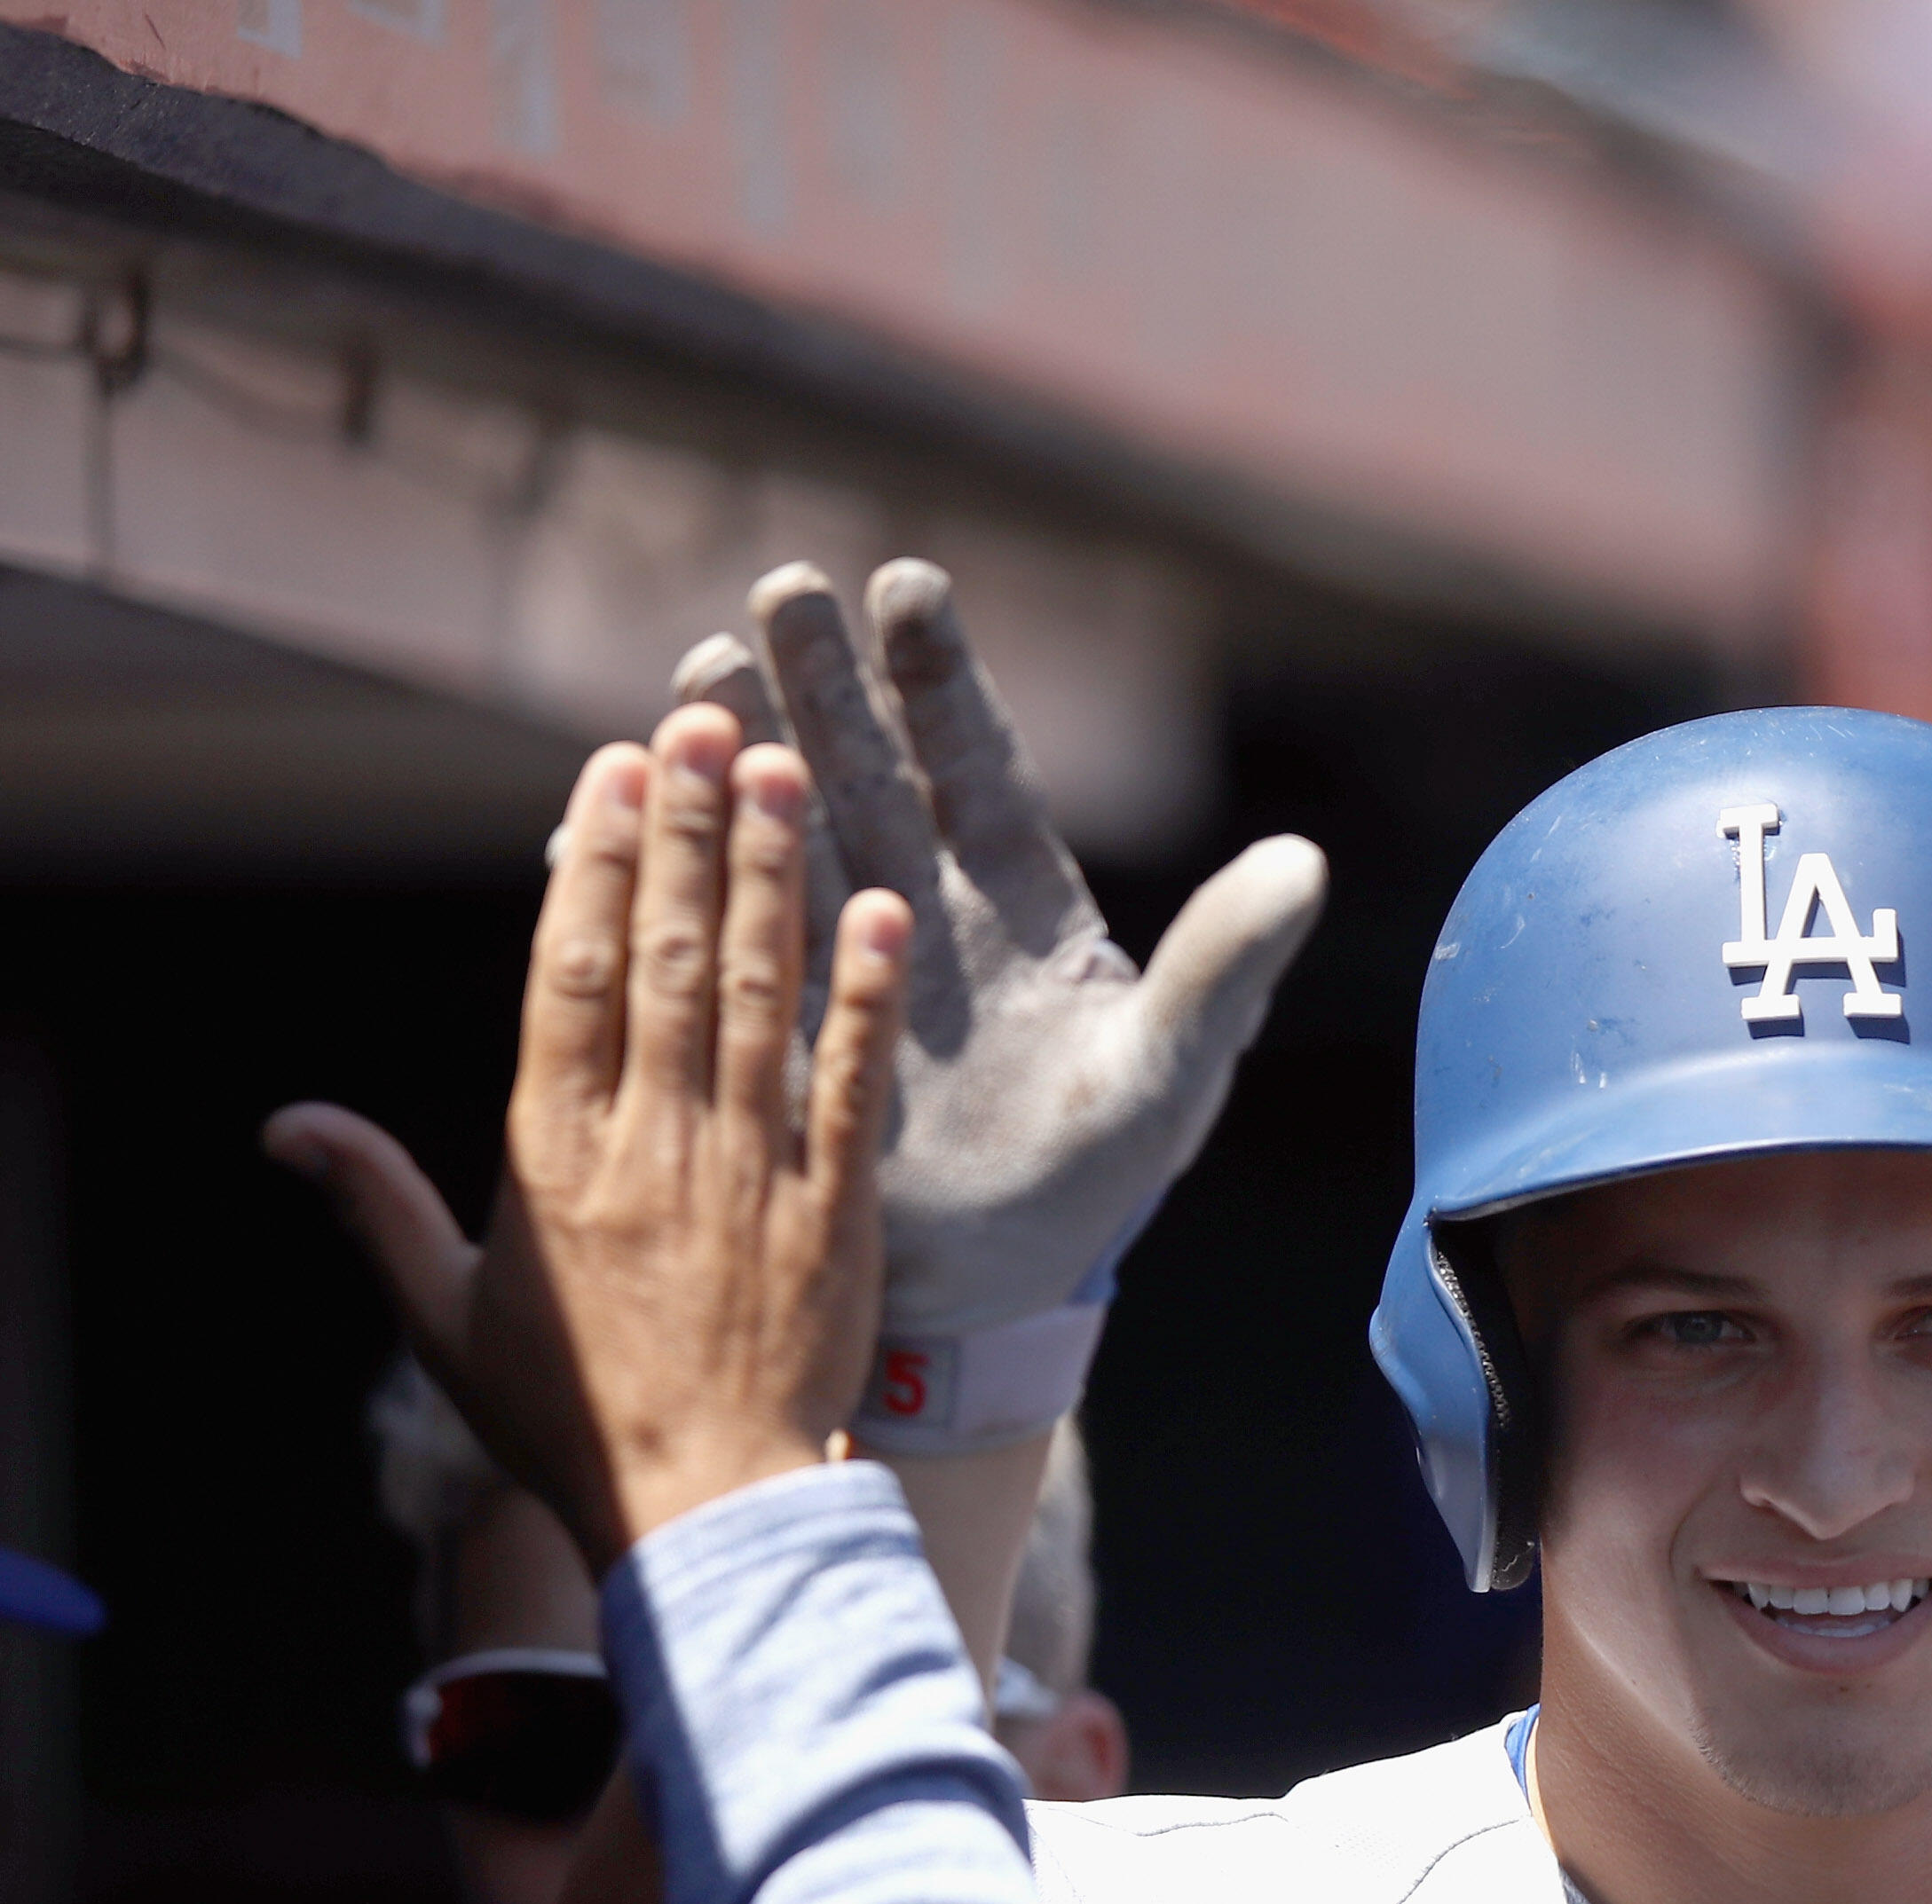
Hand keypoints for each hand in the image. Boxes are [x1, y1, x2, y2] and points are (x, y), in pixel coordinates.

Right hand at [268, 708, 913, 1567]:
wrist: (701, 1514)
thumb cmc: (568, 1422)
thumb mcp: (445, 1315)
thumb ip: (373, 1204)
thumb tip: (282, 1125)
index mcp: (550, 1156)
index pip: (570, 974)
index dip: (595, 861)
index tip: (614, 769)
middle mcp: (648, 1145)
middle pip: (667, 957)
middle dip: (686, 830)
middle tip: (706, 721)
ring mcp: (746, 1174)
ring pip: (758, 997)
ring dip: (769, 877)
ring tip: (781, 770)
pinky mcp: (833, 1214)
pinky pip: (851, 1086)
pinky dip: (866, 997)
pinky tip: (880, 911)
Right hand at [676, 560, 1325, 1346]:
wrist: (1001, 1289)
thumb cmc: (1100, 1176)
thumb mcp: (1171, 1070)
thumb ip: (1225, 963)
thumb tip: (1307, 862)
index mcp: (1018, 906)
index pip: (975, 767)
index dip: (939, 681)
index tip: (905, 586)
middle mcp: (923, 911)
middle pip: (866, 774)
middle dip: (823, 682)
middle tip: (781, 586)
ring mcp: (842, 962)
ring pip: (782, 837)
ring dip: (737, 757)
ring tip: (698, 669)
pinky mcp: (777, 1025)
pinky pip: (718, 936)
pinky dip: (675, 875)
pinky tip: (623, 809)